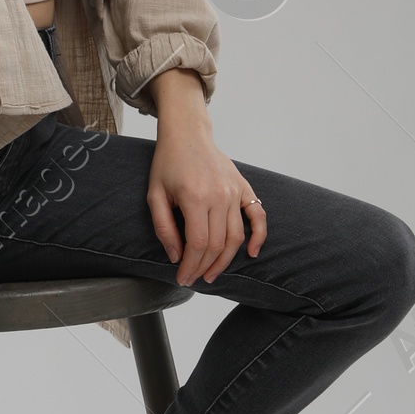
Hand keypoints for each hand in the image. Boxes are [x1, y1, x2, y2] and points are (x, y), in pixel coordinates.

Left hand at [147, 118, 265, 285]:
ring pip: (236, 236)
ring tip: (212, 274)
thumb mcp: (154, 195)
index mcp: (195, 197)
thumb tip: (176, 256)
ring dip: (225, 260)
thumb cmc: (168, 164)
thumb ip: (164, 227)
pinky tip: (252, 253)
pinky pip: (258, 215)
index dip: (191, 266)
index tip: (182, 278)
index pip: (198, 244)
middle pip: (218, 244)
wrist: (187, 134)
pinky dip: (259, 236)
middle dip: (205, 267)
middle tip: (194, 278)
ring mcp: (234, 191)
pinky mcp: (244, 187)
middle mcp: (219, 195)